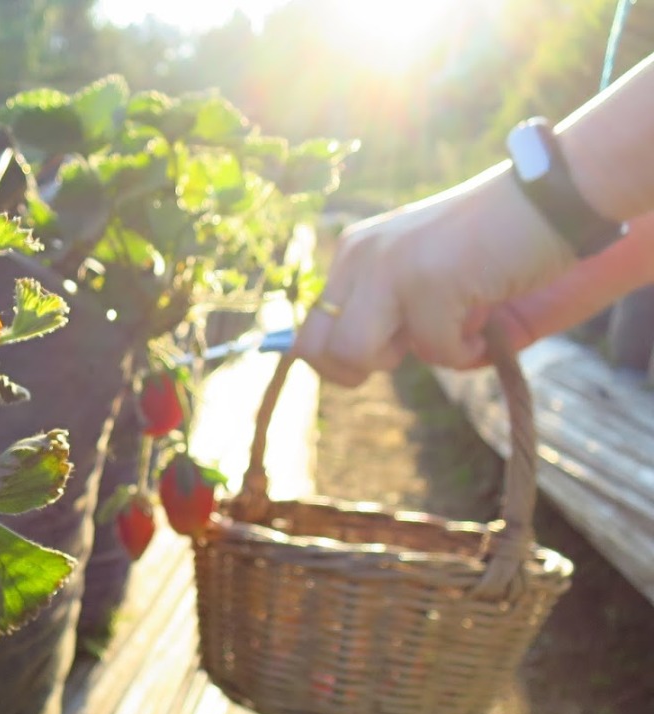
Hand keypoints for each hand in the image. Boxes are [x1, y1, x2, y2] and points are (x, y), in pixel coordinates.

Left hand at [293, 166, 574, 385]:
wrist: (551, 198)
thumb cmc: (489, 244)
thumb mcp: (419, 274)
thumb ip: (382, 311)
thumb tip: (347, 367)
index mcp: (352, 252)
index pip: (308, 333)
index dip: (340, 361)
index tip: (389, 347)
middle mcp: (360, 255)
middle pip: (315, 350)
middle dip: (358, 368)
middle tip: (408, 346)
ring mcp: (390, 266)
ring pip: (354, 354)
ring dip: (406, 356)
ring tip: (450, 323)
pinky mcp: (428, 281)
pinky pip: (433, 352)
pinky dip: (464, 350)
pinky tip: (485, 313)